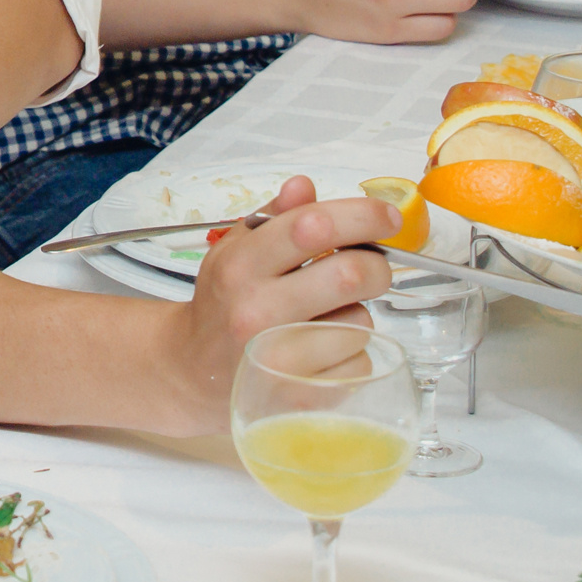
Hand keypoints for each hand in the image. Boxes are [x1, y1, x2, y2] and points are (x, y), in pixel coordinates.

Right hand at [159, 177, 397, 431]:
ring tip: (326, 318)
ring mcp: (279, 358)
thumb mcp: (235, 250)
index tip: (387, 217)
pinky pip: (359, 363)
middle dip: (377, 266)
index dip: (362, 216)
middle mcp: (256, 310)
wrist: (193, 372)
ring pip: (360, 321)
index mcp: (240, 265)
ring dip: (356, 314)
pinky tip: (322, 352)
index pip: (312, 226)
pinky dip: (352, 353)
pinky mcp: (300, 396)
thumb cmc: (223, 304)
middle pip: (351, 275)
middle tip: (371, 268)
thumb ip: (273, 217)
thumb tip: (305, 186)